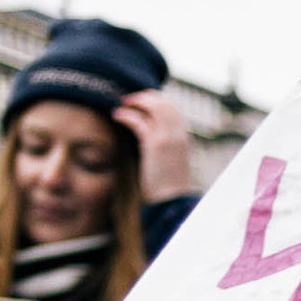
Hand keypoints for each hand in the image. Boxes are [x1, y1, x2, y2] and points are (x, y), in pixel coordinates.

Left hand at [115, 87, 199, 204]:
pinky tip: (117, 116)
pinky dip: (126, 115)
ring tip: (122, 104)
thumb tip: (149, 140)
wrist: (172, 203)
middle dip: (144, 97)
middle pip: (164, 102)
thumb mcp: (171, 164)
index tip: (140, 103)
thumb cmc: (168, 188)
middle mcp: (179, 134)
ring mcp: (169, 139)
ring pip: (154, 106)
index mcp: (184, 138)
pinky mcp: (155, 146)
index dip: (155, 100)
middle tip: (127, 100)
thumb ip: (165, 149)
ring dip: (136, 101)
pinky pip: (139, 121)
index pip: (172, 108)